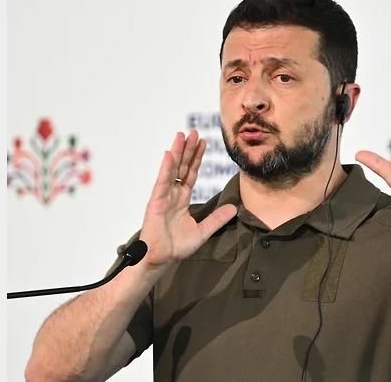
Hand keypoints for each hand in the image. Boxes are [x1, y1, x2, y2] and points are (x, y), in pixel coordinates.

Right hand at [139, 130, 236, 265]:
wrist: (161, 258)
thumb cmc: (176, 247)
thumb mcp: (203, 231)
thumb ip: (216, 219)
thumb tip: (233, 209)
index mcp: (182, 199)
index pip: (191, 173)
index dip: (197, 158)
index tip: (203, 142)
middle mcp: (172, 194)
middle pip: (182, 166)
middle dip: (188, 149)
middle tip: (194, 132)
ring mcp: (163, 196)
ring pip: (172, 169)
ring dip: (177, 152)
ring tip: (181, 135)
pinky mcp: (156, 201)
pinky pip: (162, 181)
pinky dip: (166, 167)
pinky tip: (169, 154)